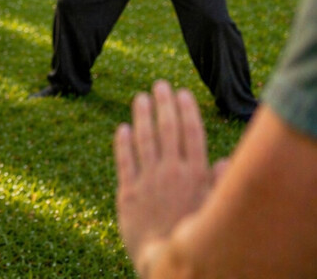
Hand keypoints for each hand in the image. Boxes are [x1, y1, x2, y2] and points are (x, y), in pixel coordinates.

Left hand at [114, 81, 219, 273]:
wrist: (166, 262)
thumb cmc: (195, 238)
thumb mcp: (214, 211)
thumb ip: (218, 184)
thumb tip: (222, 161)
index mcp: (196, 175)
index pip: (191, 133)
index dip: (186, 110)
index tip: (182, 92)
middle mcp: (172, 173)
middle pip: (167, 129)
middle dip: (164, 104)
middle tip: (159, 85)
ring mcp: (148, 180)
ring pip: (144, 139)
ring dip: (142, 115)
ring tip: (140, 98)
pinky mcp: (127, 192)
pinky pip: (124, 160)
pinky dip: (123, 142)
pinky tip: (122, 128)